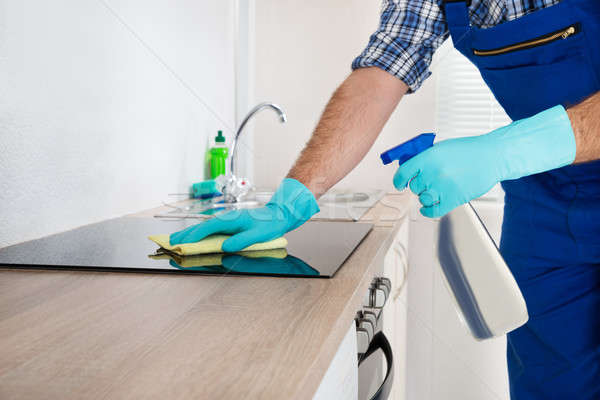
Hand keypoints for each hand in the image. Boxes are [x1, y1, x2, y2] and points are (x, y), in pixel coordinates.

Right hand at [169, 178, 318, 251]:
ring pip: (204, 228)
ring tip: (177, 240)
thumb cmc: (269, 224)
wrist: (278, 215)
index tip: (180, 243)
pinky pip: (210, 230)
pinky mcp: (229, 225)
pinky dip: (199, 234)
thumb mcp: (257, 234)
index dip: (192, 236)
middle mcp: (226, 219)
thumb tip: (225, 247)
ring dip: (190, 234)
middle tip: (169, 241)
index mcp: (230, 220)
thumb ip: (241, 241)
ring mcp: (227, 221)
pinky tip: (195, 238)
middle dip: (185, 234)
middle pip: (201, 227)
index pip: (207, 228)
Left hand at [394, 105, 575, 217]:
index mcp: (429, 157)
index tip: (398, 184)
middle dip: (418, 185)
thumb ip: (424, 158)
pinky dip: (428, 211)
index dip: (398, 180)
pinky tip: (427, 207)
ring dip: (425, 196)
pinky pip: (433, 211)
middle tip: (426, 182)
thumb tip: (409, 169)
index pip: (404, 172)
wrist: (492, 157)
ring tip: (434, 191)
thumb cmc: (469, 151)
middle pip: (414, 187)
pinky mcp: (454, 199)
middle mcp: (433, 172)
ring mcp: (443, 187)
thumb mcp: (442, 148)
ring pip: (422, 199)